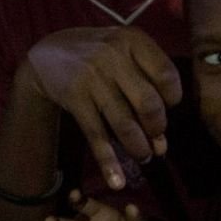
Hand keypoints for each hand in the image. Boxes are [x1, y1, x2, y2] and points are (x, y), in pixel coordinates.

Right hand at [23, 27, 182, 187]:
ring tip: (143, 156)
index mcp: (132, 40)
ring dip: (138, 147)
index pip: (166, 74)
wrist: (47, 54)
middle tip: (156, 139)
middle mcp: (113, 56)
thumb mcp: (123, 50)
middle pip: (148, 103)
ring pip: (124, 123)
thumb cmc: (97, 54)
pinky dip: (108, 162)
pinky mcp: (75, 98)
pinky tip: (116, 181)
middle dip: (157, 128)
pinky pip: (96, 134)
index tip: (168, 107)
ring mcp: (92, 78)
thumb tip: (162, 139)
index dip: (173, 97)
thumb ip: (146, 81)